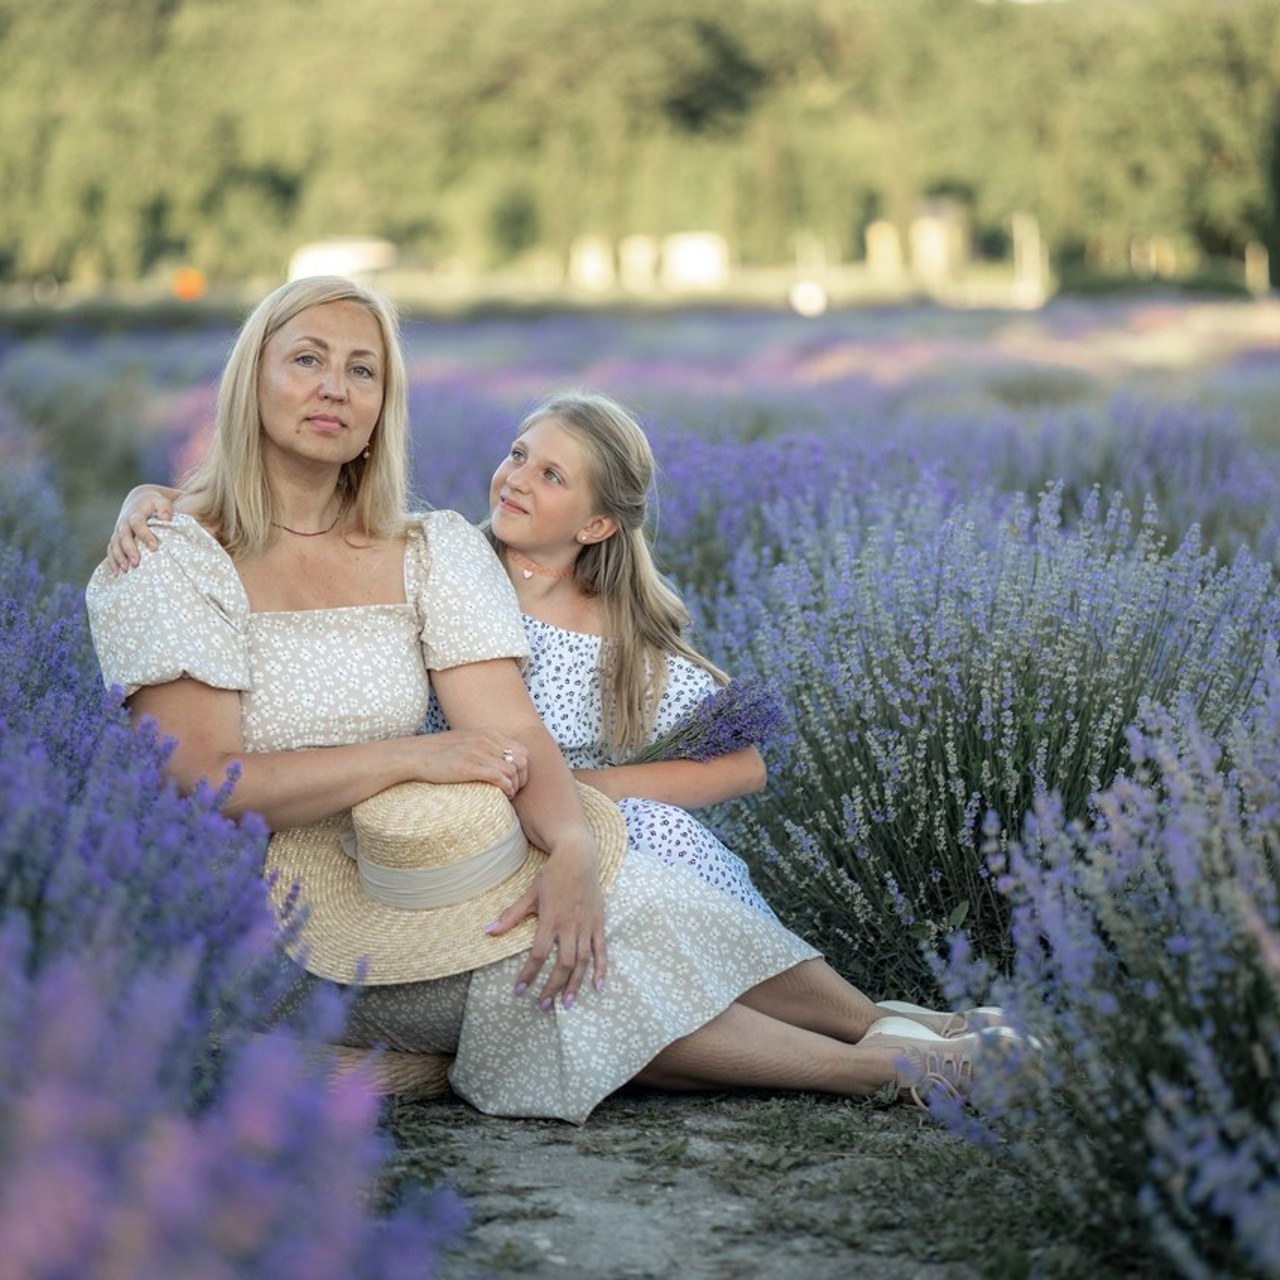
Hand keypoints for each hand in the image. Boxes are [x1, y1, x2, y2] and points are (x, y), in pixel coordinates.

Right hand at [107, 491, 172, 573]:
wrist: (139, 500)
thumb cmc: (154, 504)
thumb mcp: (161, 501)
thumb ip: (165, 508)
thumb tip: (166, 517)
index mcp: (136, 514)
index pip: (137, 523)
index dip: (144, 534)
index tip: (154, 546)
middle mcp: (124, 523)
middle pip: (123, 536)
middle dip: (129, 550)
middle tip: (137, 563)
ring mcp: (118, 531)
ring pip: (115, 544)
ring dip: (119, 557)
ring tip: (127, 570)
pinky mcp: (116, 538)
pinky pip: (110, 550)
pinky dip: (112, 561)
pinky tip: (117, 573)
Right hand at [415, 729, 528, 797]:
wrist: (415, 755)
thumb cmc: (440, 752)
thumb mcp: (467, 741)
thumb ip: (485, 746)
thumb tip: (502, 761)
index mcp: (488, 733)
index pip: (522, 750)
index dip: (524, 768)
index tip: (517, 780)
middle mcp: (486, 740)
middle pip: (521, 761)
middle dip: (522, 778)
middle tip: (514, 790)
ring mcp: (478, 752)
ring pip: (512, 771)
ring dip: (514, 786)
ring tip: (507, 794)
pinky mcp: (469, 767)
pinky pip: (499, 778)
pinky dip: (506, 788)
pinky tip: (502, 794)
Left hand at [487, 843, 606, 1009]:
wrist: (579, 856)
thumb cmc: (552, 875)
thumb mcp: (530, 894)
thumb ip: (511, 916)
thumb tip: (488, 931)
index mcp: (551, 919)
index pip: (539, 953)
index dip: (529, 973)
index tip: (519, 990)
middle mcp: (570, 925)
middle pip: (563, 963)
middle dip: (552, 986)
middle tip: (543, 1006)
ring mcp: (586, 925)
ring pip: (583, 961)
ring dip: (574, 984)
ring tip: (566, 1004)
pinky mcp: (598, 923)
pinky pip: (601, 950)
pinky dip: (601, 969)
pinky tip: (598, 987)